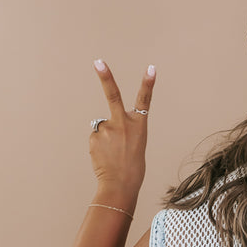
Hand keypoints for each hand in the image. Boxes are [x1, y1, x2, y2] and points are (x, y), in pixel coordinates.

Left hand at [88, 60, 155, 195]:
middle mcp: (123, 123)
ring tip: (112, 154)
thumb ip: (121, 129)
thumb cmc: (132, 168)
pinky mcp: (94, 137)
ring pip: (103, 127)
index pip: (144, 101)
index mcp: (139, 126)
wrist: (120, 185)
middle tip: (97, 61)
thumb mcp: (134, 145)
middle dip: (105, 76)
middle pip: (113, 95)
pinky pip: (96, 138)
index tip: (151, 68)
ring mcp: (107, 129)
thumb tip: (101, 125)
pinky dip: (98, 146)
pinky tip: (104, 157)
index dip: (148, 83)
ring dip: (105, 139)